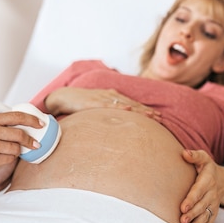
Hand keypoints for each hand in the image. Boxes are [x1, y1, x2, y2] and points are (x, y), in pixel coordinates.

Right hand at [0, 111, 42, 177]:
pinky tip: (2, 158)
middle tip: (35, 144)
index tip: (40, 124)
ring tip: (13, 152)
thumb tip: (17, 123)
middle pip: (20, 134)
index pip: (17, 116)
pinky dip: (9, 160)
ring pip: (15, 149)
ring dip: (18, 152)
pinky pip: (8, 160)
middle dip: (30, 141)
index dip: (32, 119)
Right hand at [45, 88, 160, 120]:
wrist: (63, 97)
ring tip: (150, 115)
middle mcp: (110, 96)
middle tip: (160, 118)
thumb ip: (105, 114)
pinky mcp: (94, 103)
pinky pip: (109, 105)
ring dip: (138, 110)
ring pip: (124, 104)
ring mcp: (103, 99)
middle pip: (132, 104)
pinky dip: (119, 107)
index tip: (157, 116)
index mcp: (111, 97)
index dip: (144, 110)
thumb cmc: (79, 104)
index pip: (131, 104)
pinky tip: (129, 110)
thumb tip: (114, 126)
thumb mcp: (95, 108)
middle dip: (146, 111)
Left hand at [179, 149, 223, 222]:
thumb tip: (184, 153)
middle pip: (201, 205)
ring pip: (206, 215)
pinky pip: (211, 222)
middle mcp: (211, 194)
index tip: (183, 207)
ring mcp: (213, 204)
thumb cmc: (208, 169)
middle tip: (183, 221)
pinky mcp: (213, 212)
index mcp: (207, 181)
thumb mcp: (204, 159)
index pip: (198, 191)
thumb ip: (195, 156)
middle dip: (192, 214)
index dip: (191, 199)